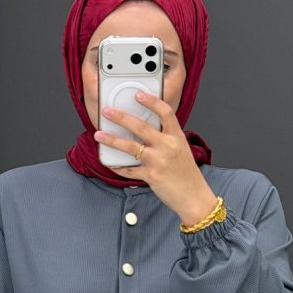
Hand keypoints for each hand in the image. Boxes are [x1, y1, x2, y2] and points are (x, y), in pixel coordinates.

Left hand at [95, 91, 218, 225]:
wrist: (193, 197)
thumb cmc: (186, 174)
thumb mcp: (181, 149)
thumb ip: (166, 138)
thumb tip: (144, 130)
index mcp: (177, 137)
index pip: (165, 112)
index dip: (151, 101)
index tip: (138, 95)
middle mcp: (168, 146)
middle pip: (141, 127)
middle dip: (121, 117)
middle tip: (108, 112)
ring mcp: (158, 161)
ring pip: (130, 147)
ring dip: (112, 140)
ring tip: (99, 135)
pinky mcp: (151, 176)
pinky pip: (129, 169)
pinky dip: (117, 166)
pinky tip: (109, 162)